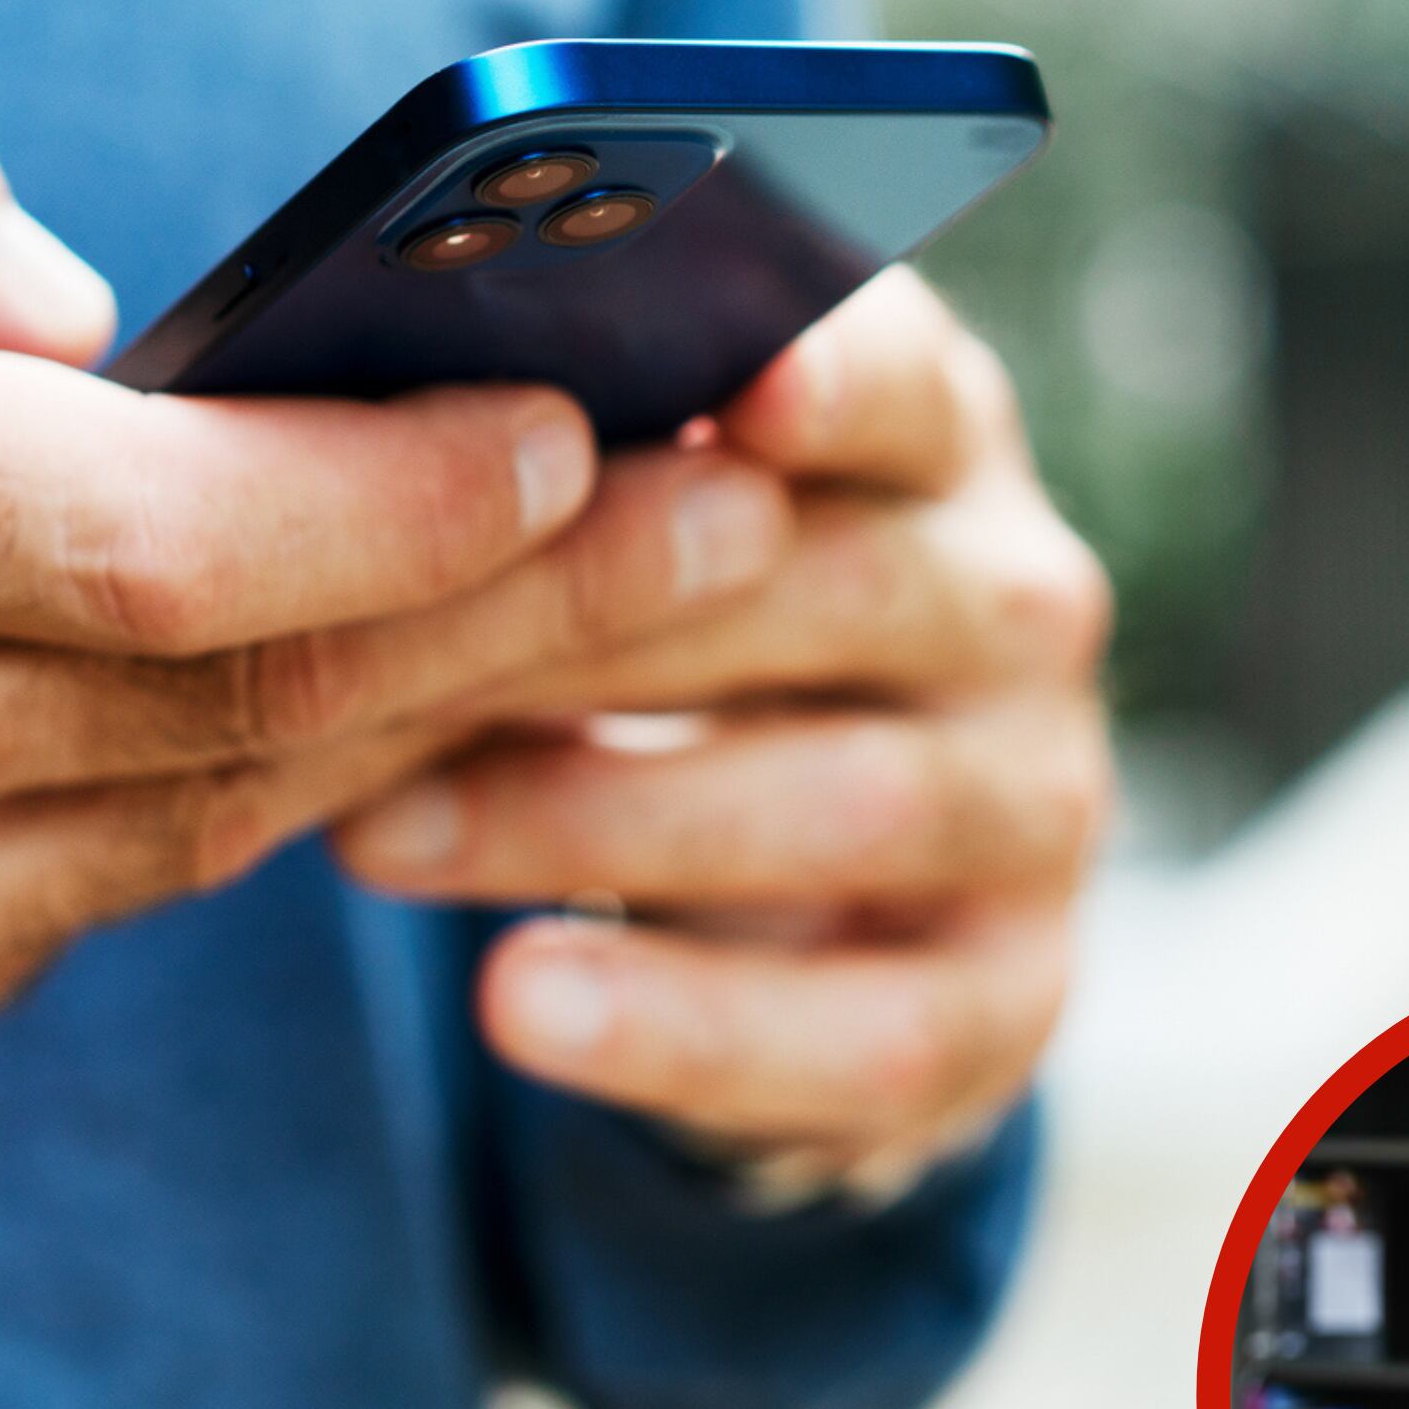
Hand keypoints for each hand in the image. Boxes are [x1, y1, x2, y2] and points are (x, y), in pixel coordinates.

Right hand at [0, 34, 788, 1156]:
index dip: (416, 502)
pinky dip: (194, 812)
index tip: (596, 438)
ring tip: (586, 614)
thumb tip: (99, 316)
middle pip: (256, 707)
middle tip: (737, 528)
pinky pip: (67, 925)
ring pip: (198, 834)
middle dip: (531, 618)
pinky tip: (312, 724)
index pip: (174, 538)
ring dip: (409, 722)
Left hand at [336, 269, 1111, 1190]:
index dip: (833, 379)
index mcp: (932, 447)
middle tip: (372, 653)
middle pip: (846, 590)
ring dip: (597, 822)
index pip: (908, 383)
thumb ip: (568, 477)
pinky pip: (873, 1029)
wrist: (784, 912)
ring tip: (378, 837)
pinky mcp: (1014, 992)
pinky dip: (684, 1024)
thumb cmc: (664, 656)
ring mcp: (1038, 802)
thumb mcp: (627, 545)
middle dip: (600, 626)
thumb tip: (370, 438)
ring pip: (856, 806)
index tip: (734, 388)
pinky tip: (515, 1002)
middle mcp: (1018, 606)